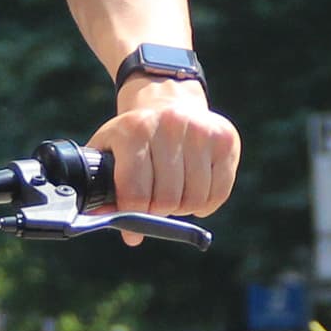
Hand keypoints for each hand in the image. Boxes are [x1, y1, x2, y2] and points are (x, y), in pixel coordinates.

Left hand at [91, 79, 237, 241]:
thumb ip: (104, 189)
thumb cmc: (134, 136)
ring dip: (183, 208)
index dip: (134, 216)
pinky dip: (206, 204)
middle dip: (160, 211)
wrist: (167, 100)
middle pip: (168, 200)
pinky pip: (218, 193)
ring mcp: (201, 130)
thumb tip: (121, 230)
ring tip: (174, 194)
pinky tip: (195, 191)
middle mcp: (170, 125)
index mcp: (134, 130)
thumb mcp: (109, 151)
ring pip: (195, 199)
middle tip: (155, 203)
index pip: (136, 193)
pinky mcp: (225, 139)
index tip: (134, 220)